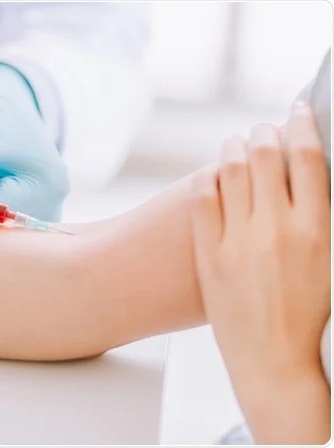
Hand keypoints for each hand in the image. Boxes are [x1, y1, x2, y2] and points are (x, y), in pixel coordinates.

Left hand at [191, 103, 329, 442]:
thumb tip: (305, 173)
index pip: (308, 155)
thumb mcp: (329, 261)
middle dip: (263, 132)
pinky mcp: (209, 255)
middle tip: (261, 131)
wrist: (273, 361)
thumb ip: (316, 215)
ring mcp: (238, 241)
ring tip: (235, 148)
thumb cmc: (309, 315)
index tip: (296, 111)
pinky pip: (203, 198)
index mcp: (317, 229)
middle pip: (265, 153)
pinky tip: (213, 176)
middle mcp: (277, 229)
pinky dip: (208, 177)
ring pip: (230, 169)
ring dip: (233, 149)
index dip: (301, 123)